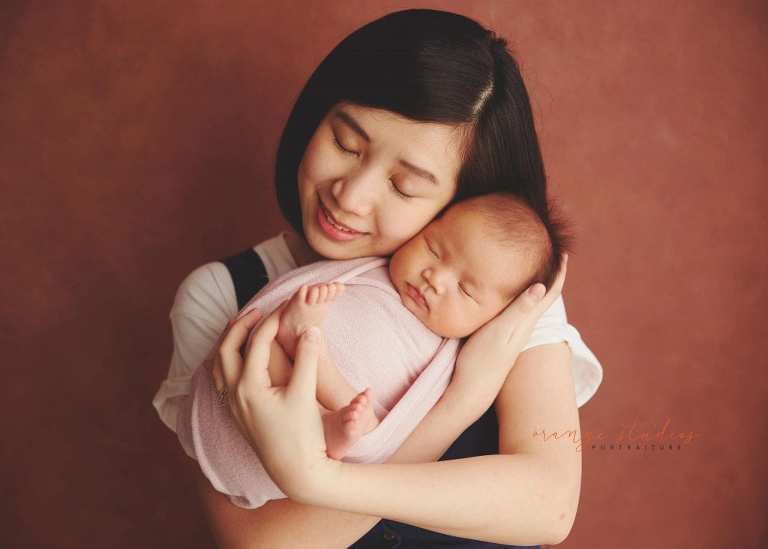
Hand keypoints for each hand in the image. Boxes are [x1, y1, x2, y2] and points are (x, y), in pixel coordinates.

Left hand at [212, 303, 337, 503]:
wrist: (296, 470)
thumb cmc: (303, 434)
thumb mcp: (306, 392)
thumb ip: (307, 358)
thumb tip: (310, 329)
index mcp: (249, 385)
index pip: (256, 342)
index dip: (272, 321)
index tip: (286, 307)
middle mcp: (235, 394)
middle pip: (227, 348)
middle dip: (241, 326)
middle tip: (259, 311)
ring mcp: (233, 405)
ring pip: (219, 365)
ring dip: (229, 342)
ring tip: (244, 328)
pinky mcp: (237, 415)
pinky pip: (222, 380)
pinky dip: (227, 361)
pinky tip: (239, 359)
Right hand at [449, 253, 568, 413]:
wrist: (471, 390)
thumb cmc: (482, 360)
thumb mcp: (500, 332)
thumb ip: (519, 310)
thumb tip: (542, 286)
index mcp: (526, 321)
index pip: (549, 293)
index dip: (559, 272)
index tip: (564, 253)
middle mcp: (524, 326)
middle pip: (544, 295)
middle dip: (550, 273)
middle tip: (550, 252)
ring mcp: (513, 332)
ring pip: (532, 302)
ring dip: (537, 283)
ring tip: (534, 266)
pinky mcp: (502, 336)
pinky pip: (519, 309)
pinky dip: (520, 295)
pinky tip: (511, 294)